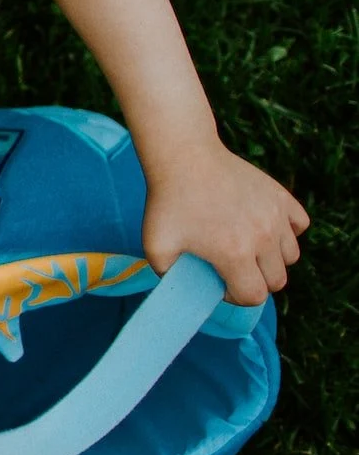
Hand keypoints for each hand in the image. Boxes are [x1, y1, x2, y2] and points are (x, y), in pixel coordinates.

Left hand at [141, 136, 307, 304]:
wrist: (185, 157)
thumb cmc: (168, 202)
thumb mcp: (155, 246)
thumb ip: (169, 275)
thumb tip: (184, 287)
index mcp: (234, 254)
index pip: (254, 296)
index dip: (236, 297)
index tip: (221, 284)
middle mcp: (263, 238)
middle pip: (276, 280)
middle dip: (255, 281)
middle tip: (233, 269)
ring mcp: (276, 216)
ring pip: (290, 256)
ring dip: (272, 259)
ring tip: (248, 249)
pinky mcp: (281, 198)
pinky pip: (299, 226)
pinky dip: (287, 232)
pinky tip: (264, 228)